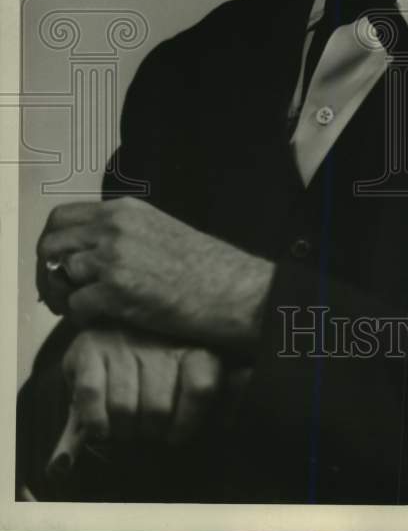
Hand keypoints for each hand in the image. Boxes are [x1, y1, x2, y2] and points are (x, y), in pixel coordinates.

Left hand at [37, 197, 274, 349]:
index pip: (62, 217)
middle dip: (50, 272)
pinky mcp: (118, 290)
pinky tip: (103, 320)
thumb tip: (87, 250)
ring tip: (86, 309)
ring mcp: (115, 257)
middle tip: (64, 292)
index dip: (54, 244)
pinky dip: (82, 318)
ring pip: (60, 275)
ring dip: (66, 297)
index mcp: (125, 210)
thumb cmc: (204, 267)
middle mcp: (116, 227)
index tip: (60, 265)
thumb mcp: (159, 230)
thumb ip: (121, 233)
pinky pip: (75, 305)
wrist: (233, 290)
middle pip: (51, 244)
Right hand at [61, 328, 221, 444]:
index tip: (177, 434)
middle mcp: (158, 338)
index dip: (188, 422)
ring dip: (124, 430)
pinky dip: (96, 421)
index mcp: (194, 344)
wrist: (121, 323)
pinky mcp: (88, 347)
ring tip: (128, 427)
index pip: (201, 388)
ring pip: (124, 407)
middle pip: (158, 408)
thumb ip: (227, 392)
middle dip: (152, 431)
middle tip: (149, 430)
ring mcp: (122, 341)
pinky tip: (103, 426)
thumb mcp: (202, 372)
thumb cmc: (167, 360)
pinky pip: (91, 396)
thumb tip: (231, 414)